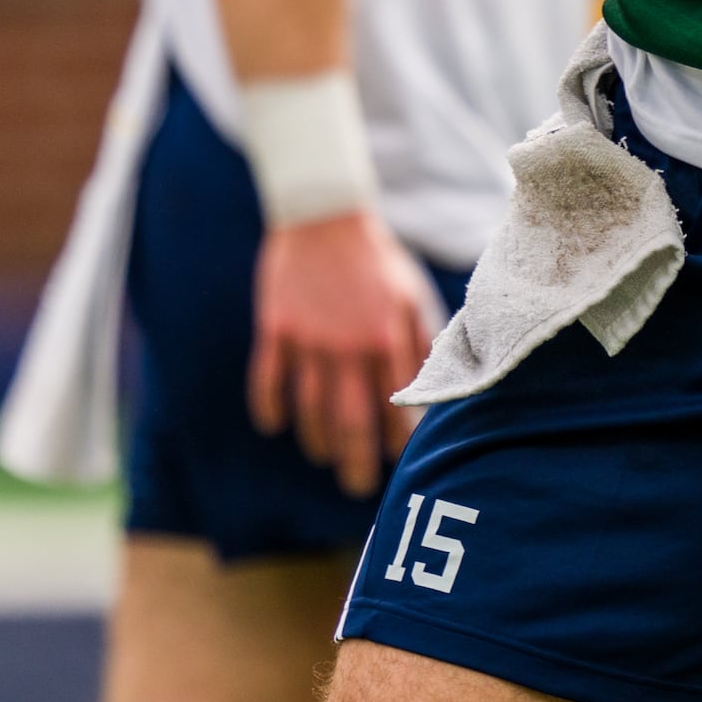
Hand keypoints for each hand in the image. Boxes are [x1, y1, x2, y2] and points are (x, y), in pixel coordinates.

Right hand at [247, 209, 441, 495]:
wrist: (324, 213)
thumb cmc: (375, 258)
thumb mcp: (410, 293)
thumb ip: (422, 339)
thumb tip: (432, 384)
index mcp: (387, 337)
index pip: (396, 405)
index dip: (398, 439)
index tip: (401, 461)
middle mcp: (348, 346)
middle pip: (351, 420)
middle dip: (357, 461)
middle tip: (360, 488)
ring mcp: (308, 340)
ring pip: (310, 408)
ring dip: (317, 440)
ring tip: (325, 456)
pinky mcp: (276, 329)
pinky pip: (269, 380)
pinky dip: (270, 407)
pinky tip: (275, 426)